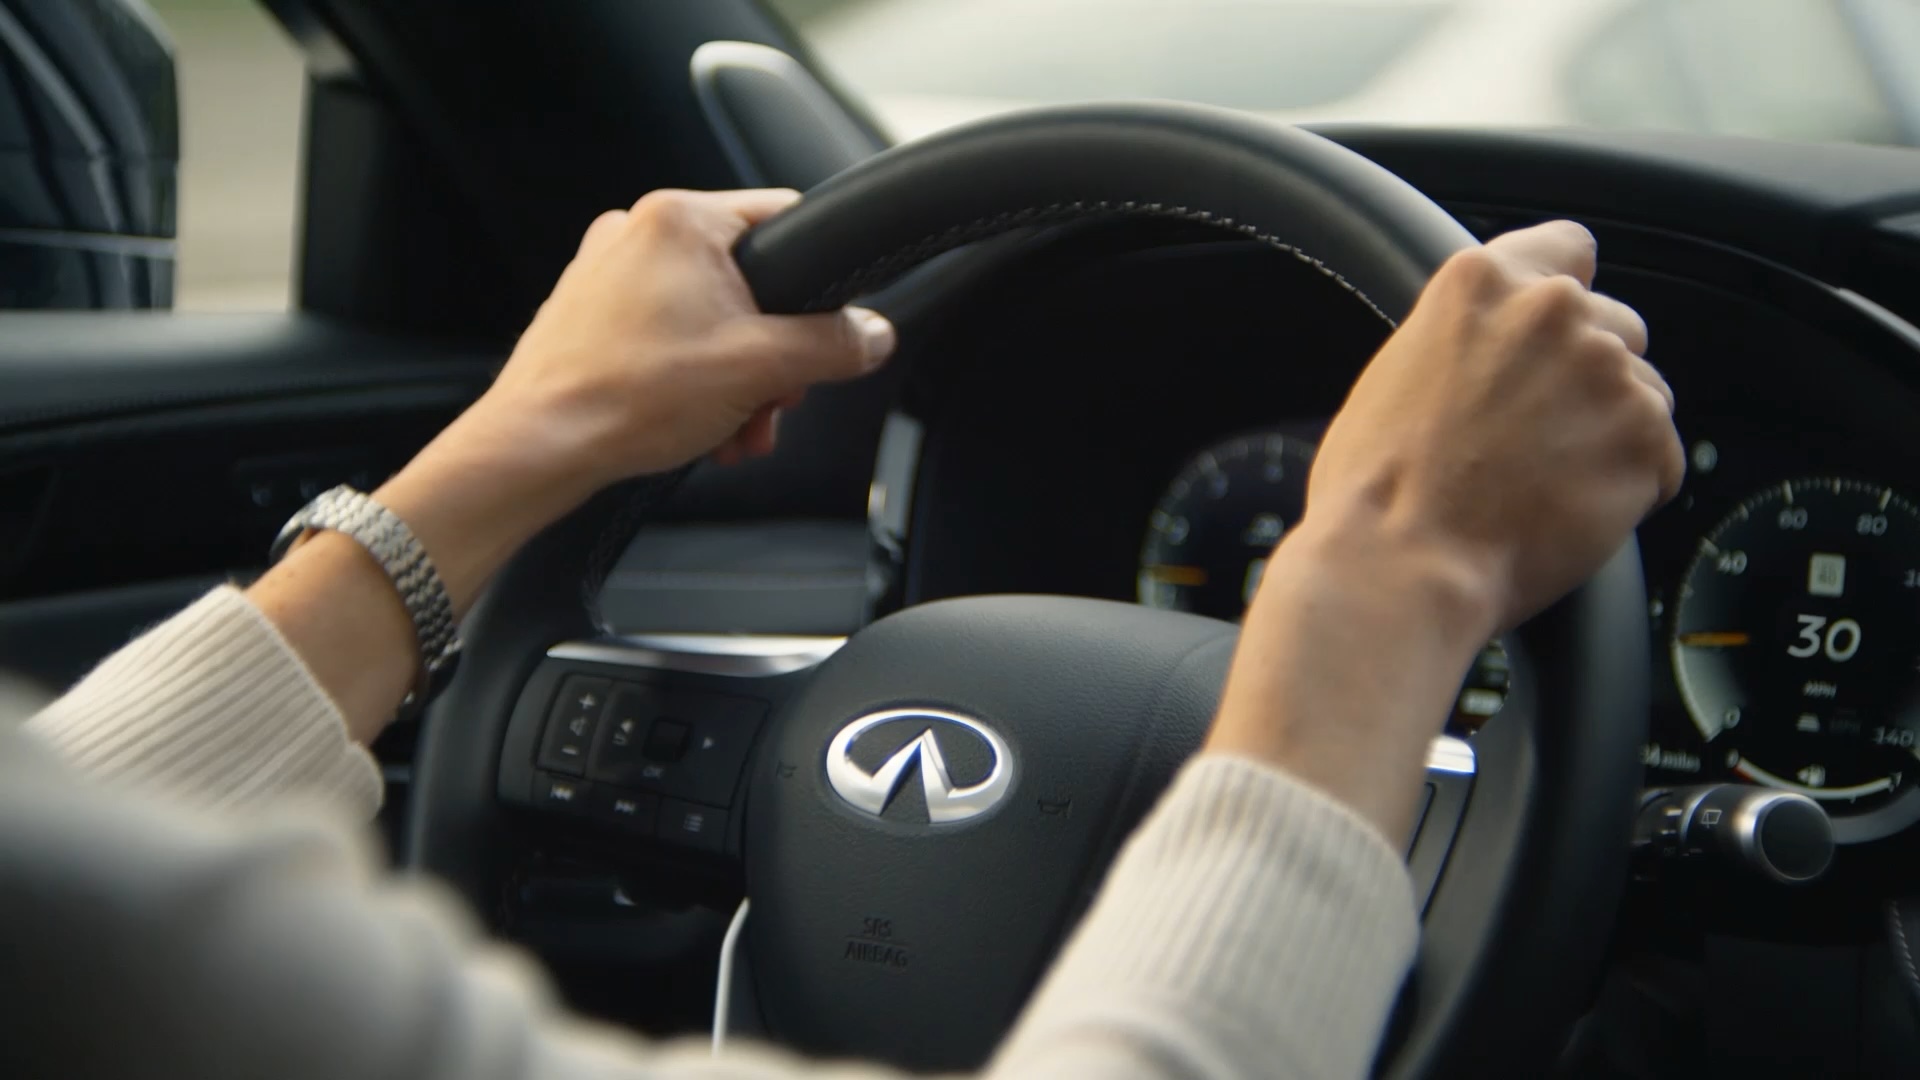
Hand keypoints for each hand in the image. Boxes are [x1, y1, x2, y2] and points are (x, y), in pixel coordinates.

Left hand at [472, 187, 895, 487]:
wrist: (536, 448)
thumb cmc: (624, 397)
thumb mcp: (760, 369)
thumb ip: (832, 346)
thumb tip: (873, 335)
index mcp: (681, 219)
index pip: (786, 220)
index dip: (820, 283)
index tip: (826, 333)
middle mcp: (640, 231)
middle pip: (750, 282)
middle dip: (773, 355)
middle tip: (774, 401)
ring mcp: (609, 272)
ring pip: (711, 317)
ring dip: (738, 379)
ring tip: (735, 429)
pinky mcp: (591, 314)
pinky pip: (669, 336)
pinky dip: (695, 380)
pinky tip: (701, 428)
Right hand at [1305, 220, 1682, 631]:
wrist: (1400, 563)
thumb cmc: (1376, 486)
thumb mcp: (1399, 369)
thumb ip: (1467, 335)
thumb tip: (1496, 353)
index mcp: (1483, 282)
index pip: (1569, 248)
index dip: (1567, 295)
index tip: (1558, 335)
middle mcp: (1553, 310)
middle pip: (1616, 325)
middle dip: (1589, 376)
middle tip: (1538, 434)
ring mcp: (1607, 371)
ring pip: (1645, 394)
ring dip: (1611, 434)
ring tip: (1547, 484)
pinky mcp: (1643, 438)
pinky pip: (1661, 461)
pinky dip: (1629, 490)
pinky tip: (1568, 512)